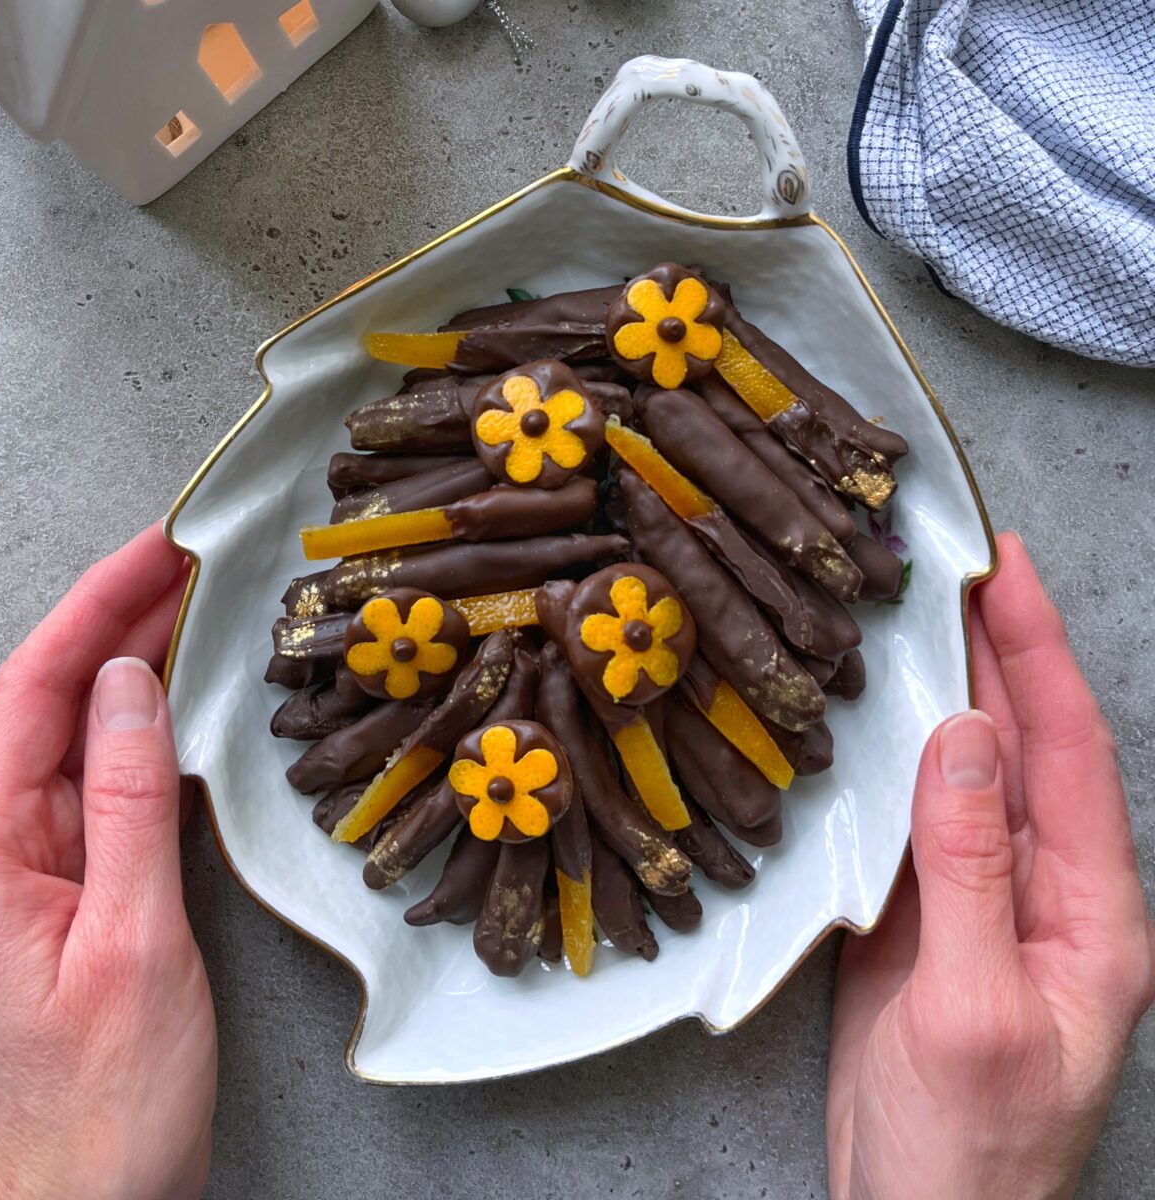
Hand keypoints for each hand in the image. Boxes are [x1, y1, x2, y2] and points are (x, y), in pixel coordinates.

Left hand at [0, 525, 216, 1199]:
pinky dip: (148, 723)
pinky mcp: (79, 879)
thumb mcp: (130, 936)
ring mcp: (37, 859)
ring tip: (191, 604)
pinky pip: (109, 778)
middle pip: (55, 699)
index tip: (151, 553)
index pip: (37, 694)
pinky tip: (183, 697)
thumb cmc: (108, 1089)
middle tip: (186, 558)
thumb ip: (125, 803)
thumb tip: (130, 687)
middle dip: (116, 617)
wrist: (96, 1187)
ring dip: (135, 662)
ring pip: (83, 732)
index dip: (94, 610)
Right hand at [826, 533, 1154, 1199]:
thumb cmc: (974, 1148)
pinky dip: (888, 758)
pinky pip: (907, 817)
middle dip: (995, 653)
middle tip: (956, 569)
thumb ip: (970, 872)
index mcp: (1092, 913)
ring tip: (913, 622)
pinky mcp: (918, 918)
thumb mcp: (977, 1009)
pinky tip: (867, 722)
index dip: (1040, 656)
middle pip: (1021, 748)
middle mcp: (1041, 892)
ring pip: (962, 775)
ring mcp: (977, 901)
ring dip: (940, 695)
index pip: (1071, 752)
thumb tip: (957, 744)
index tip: (1009, 574)